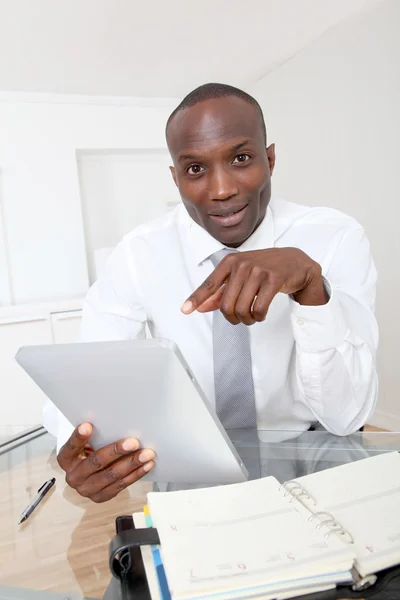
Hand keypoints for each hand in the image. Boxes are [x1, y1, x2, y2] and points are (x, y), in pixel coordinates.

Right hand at [57, 423, 154, 502]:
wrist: (87, 476)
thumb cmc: (89, 452)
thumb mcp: (86, 443)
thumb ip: (95, 436)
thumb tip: (115, 422)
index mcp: (66, 459)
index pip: (71, 447)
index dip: (79, 437)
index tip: (88, 425)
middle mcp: (74, 476)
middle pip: (96, 462)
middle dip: (116, 451)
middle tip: (133, 442)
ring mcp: (86, 489)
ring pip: (111, 475)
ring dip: (132, 464)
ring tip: (146, 454)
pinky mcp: (100, 497)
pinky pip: (120, 485)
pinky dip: (136, 474)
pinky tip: (146, 465)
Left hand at [181, 248, 327, 325]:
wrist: (294, 262)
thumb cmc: (264, 270)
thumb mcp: (240, 276)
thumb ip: (220, 292)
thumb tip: (200, 307)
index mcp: (229, 262)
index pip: (209, 284)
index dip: (196, 298)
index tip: (185, 310)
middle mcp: (241, 264)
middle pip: (226, 304)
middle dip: (232, 317)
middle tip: (239, 319)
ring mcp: (258, 271)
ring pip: (242, 308)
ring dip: (246, 319)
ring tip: (252, 317)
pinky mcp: (273, 279)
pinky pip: (259, 308)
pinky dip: (258, 317)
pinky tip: (261, 314)